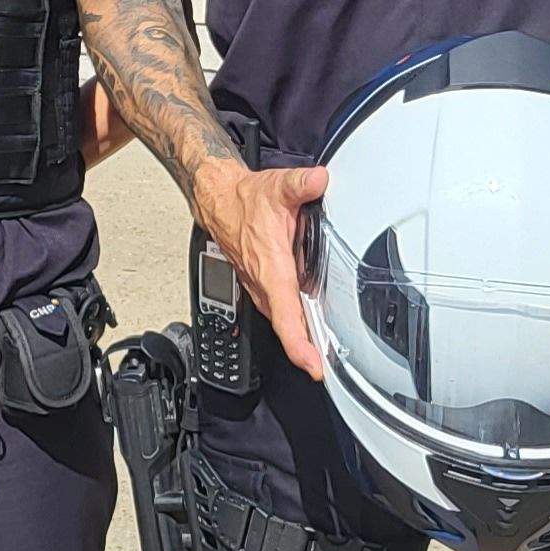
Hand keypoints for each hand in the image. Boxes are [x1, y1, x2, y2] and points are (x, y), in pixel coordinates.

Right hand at [187, 157, 331, 380]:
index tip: (313, 366)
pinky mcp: (262, 287)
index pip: (285, 314)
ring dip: (302, 340)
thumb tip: (319, 180)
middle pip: (287, 327)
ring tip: (324, 357)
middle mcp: (264, 283)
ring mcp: (261, 288)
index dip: (299, 345)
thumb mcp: (278, 187)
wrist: (218, 202)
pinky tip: (311, 328)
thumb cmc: (245, 201)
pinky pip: (281, 312)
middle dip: (307, 352)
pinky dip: (296, 326)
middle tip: (331, 370)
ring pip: (284, 321)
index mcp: (271, 267)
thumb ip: (301, 184)